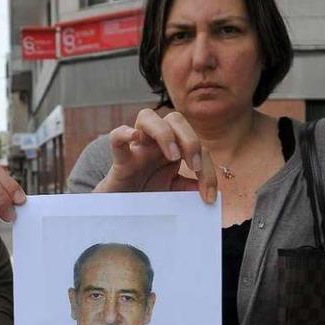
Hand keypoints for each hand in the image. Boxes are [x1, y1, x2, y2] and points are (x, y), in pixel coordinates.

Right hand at [95, 108, 217, 203]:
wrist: (121, 208)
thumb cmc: (147, 193)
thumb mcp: (173, 191)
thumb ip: (189, 187)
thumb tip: (208, 193)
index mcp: (173, 147)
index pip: (197, 145)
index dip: (208, 170)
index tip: (209, 196)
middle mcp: (155, 142)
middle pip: (175, 119)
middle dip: (190, 140)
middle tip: (195, 168)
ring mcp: (137, 148)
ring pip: (147, 116)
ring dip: (164, 133)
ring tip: (173, 156)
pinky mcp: (119, 160)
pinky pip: (115, 137)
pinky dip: (124, 133)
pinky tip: (134, 137)